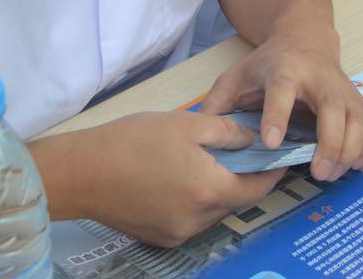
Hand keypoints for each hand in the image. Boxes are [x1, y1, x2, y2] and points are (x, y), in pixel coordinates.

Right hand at [68, 111, 285, 246]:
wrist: (81, 172)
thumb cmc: (133, 141)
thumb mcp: (188, 125)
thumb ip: (228, 133)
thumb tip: (253, 139)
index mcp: (208, 191)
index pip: (257, 190)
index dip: (273, 173)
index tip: (282, 158)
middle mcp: (197, 220)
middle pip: (236, 202)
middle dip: (246, 180)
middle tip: (248, 155)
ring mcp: (176, 233)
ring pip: (214, 212)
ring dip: (220, 191)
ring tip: (213, 163)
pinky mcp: (159, 238)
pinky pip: (191, 220)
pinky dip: (197, 202)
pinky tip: (186, 179)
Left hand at [199, 36, 362, 181]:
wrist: (304, 38)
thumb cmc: (267, 64)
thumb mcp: (236, 76)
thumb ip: (217, 105)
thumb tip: (197, 134)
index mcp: (284, 70)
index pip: (281, 90)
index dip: (277, 116)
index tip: (271, 143)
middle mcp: (319, 77)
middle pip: (332, 107)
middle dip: (329, 142)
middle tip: (318, 173)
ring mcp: (343, 88)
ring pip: (359, 117)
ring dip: (351, 148)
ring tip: (332, 173)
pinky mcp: (359, 99)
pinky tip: (357, 162)